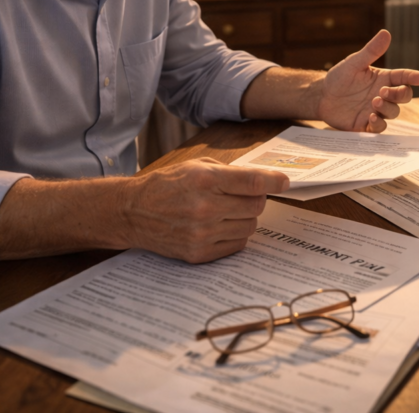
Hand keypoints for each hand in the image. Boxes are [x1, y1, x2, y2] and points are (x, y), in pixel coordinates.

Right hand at [122, 158, 288, 262]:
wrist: (133, 212)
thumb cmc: (167, 185)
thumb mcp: (196, 167)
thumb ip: (230, 173)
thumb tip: (264, 180)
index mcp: (205, 180)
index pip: (252, 183)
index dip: (274, 182)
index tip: (285, 183)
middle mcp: (205, 208)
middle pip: (256, 206)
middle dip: (255, 199)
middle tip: (242, 196)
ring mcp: (202, 233)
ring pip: (250, 226)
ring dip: (245, 218)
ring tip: (225, 211)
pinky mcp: (199, 253)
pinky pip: (237, 245)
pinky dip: (235, 235)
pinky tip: (218, 226)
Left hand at [317, 29, 418, 131]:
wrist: (321, 97)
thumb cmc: (339, 78)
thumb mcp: (354, 63)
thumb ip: (371, 51)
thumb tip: (385, 33)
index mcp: (383, 78)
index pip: (403, 77)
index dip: (413, 77)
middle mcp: (383, 94)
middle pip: (404, 96)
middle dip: (400, 94)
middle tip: (384, 91)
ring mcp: (376, 110)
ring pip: (394, 112)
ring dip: (388, 108)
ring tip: (374, 102)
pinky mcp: (367, 124)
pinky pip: (380, 127)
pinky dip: (379, 123)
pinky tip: (371, 117)